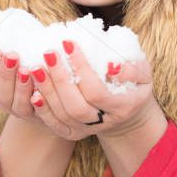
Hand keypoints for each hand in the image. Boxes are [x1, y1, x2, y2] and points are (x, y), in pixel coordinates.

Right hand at [0, 46, 52, 131]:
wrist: (49, 100)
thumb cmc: (32, 67)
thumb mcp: (21, 57)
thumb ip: (19, 45)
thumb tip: (17, 17)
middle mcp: (4, 100)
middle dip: (4, 73)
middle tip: (12, 55)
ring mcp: (20, 111)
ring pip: (16, 103)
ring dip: (21, 86)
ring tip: (28, 69)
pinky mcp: (38, 119)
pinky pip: (37, 113)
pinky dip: (38, 103)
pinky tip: (41, 93)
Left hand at [29, 39, 161, 140]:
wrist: (128, 112)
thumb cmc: (134, 84)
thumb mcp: (143, 74)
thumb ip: (133, 68)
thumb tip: (111, 65)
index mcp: (122, 107)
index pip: (96, 91)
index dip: (81, 68)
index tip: (68, 43)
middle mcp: (104, 122)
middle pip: (76, 106)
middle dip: (60, 79)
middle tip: (48, 53)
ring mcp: (87, 130)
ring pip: (62, 115)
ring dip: (47, 90)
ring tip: (35, 67)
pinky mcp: (73, 133)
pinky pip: (54, 125)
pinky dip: (42, 109)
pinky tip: (33, 91)